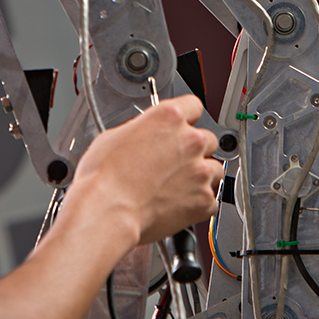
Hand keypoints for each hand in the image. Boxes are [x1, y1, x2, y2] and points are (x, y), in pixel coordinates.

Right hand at [73, 93, 221, 245]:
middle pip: (206, 139)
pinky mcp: (203, 200)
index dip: (187, 118)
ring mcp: (200, 170)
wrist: (108, 212)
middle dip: (193, 151)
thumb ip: (142, 130)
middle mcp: (191, 140)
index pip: (194, 106)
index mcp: (170, 118)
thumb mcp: (115, 136)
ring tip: (177, 188)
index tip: (183, 127)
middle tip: (174, 164)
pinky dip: (199, 204)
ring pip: (213, 169)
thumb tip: (145, 135)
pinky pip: (211, 199)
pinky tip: (179, 206)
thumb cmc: (104, 179)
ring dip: (200, 176)